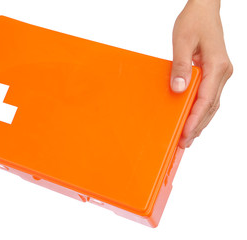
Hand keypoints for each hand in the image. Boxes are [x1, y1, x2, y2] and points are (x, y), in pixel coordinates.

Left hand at [170, 0, 232, 147]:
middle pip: (211, 106)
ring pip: (212, 104)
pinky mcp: (215, 73)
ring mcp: (221, 74)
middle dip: (197, 126)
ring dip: (200, 121)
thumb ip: (180, 65)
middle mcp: (223, 72)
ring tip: (188, 136)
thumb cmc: (194, 21)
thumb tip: (179, 89)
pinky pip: (209, 96)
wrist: (204, 9)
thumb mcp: (181, 41)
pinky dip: (201, 110)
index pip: (206, 100)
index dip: (195, 119)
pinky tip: (193, 119)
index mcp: (217, 66)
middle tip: (184, 142)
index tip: (186, 133)